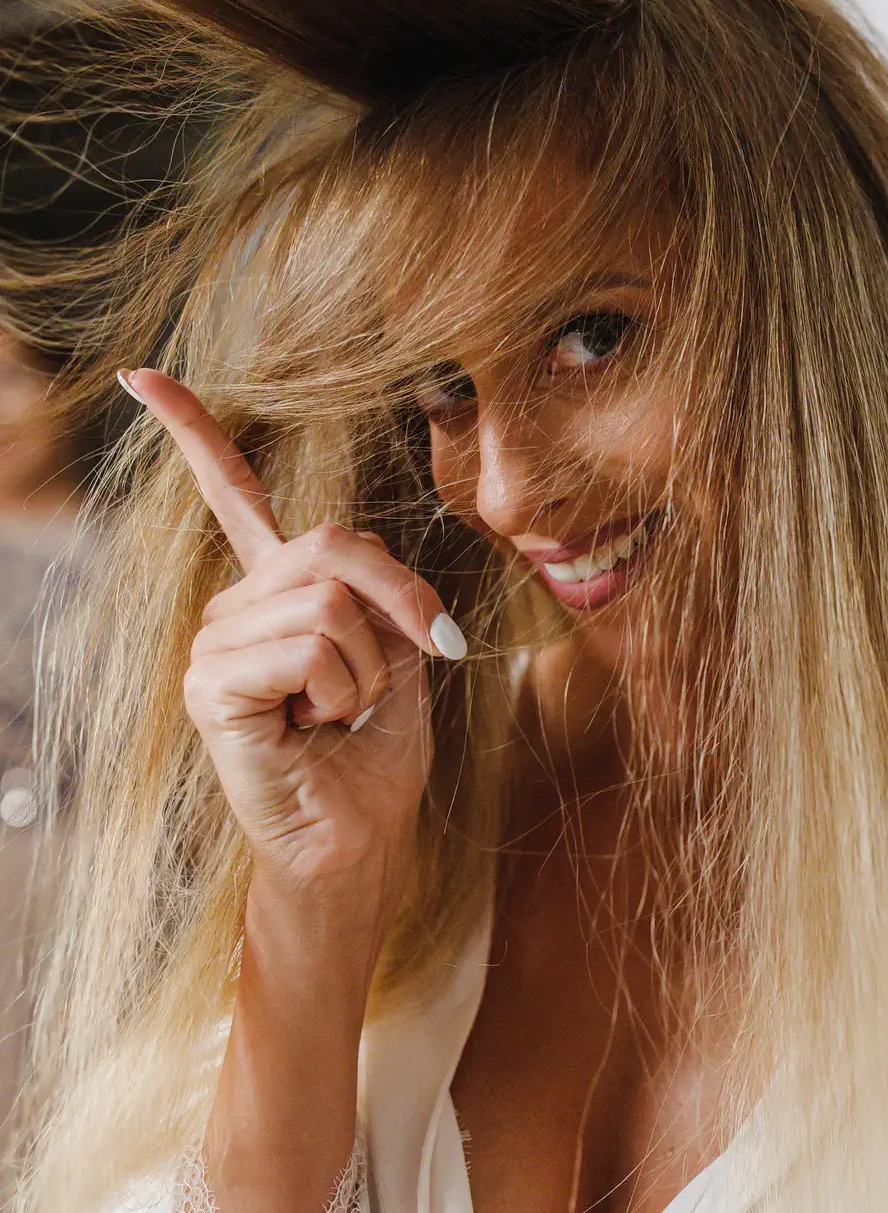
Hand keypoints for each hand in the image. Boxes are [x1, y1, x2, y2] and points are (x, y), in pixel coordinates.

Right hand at [122, 368, 464, 905]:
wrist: (362, 837)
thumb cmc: (379, 754)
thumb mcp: (400, 653)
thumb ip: (379, 591)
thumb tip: (363, 558)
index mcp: (275, 592)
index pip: (232, 494)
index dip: (193, 431)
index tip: (141, 375)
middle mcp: (235, 608)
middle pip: (329, 543)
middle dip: (400, 600)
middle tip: (420, 656)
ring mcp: (215, 645)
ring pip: (327, 604)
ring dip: (369, 670)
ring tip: (338, 717)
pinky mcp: (210, 686)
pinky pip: (306, 648)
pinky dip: (340, 693)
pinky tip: (311, 729)